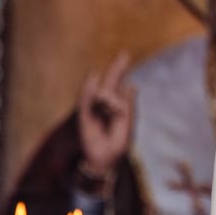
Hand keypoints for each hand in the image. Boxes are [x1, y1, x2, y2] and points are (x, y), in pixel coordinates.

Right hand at [77, 53, 137, 181]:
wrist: (105, 160)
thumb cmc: (117, 145)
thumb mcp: (128, 124)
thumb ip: (129, 106)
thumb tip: (131, 85)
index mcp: (118, 106)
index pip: (119, 85)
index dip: (121, 71)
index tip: (125, 56)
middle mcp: (105, 105)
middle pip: (110, 82)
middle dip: (117, 68)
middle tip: (125, 54)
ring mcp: (94, 109)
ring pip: (102, 94)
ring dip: (110, 100)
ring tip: (114, 110)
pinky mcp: (84, 116)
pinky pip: (85, 100)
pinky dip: (88, 89)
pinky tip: (92, 76)